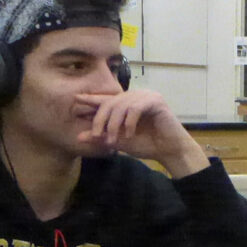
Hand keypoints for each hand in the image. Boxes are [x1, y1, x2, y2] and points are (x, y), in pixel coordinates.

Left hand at [76, 90, 209, 176]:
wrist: (169, 151)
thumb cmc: (147, 144)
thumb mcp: (120, 141)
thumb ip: (102, 137)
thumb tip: (79, 137)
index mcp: (127, 103)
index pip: (107, 99)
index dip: (92, 99)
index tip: (76, 98)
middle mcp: (136, 96)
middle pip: (110, 102)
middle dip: (100, 120)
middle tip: (96, 135)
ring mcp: (147, 96)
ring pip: (121, 105)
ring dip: (114, 125)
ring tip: (113, 141)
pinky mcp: (156, 101)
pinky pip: (135, 108)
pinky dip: (129, 122)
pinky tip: (129, 134)